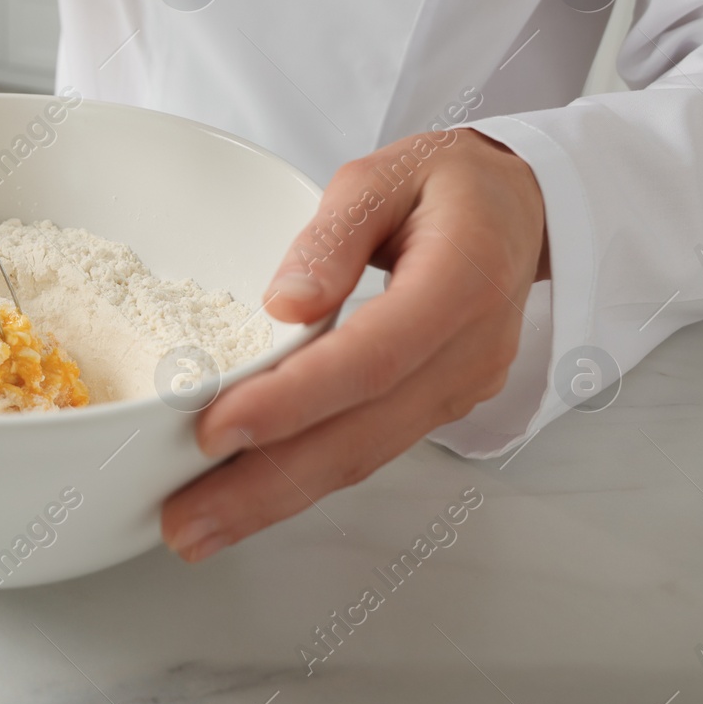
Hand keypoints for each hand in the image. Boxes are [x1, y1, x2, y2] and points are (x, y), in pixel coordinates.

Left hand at [161, 129, 548, 560]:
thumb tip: (285, 303)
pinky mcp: (439, 406)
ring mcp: (458, 389)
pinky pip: (369, 449)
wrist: (520, 208)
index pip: (372, 358)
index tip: (217, 430)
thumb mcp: (384, 175)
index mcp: (462, 281)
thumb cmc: (447, 183)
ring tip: (196, 528)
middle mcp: (468, 352)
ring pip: (364, 457)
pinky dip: (304, 479)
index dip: (294, 401)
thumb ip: (334, 234)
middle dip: (265, 485)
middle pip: (362, 435)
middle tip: (183, 522)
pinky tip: (246, 498)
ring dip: (275, 500)